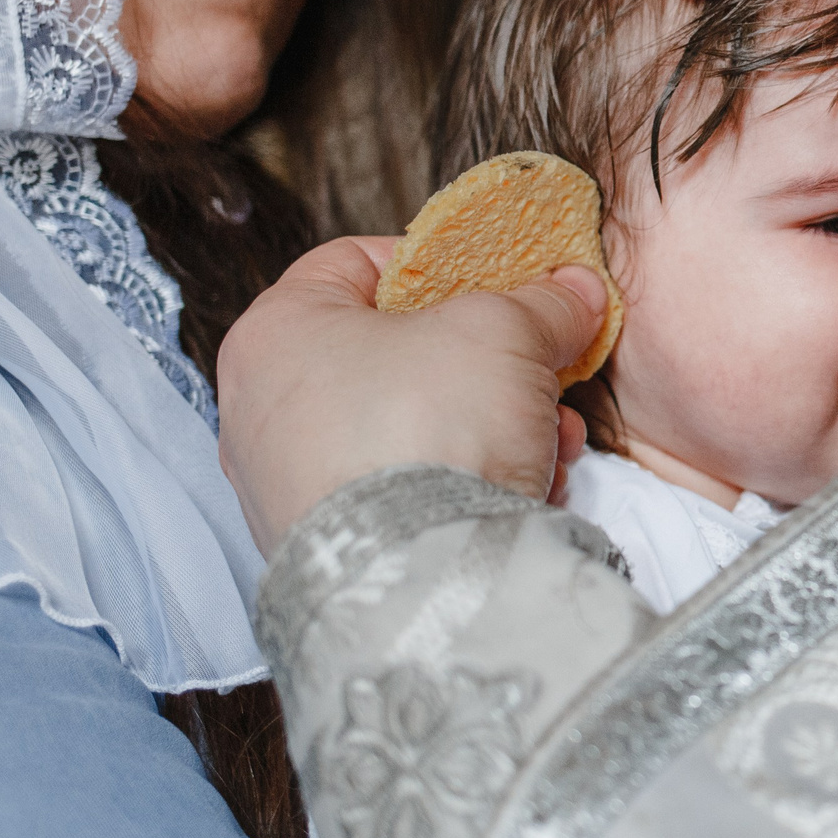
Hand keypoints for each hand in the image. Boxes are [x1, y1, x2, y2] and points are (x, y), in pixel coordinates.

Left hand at [215, 237, 602, 553]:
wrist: (417, 575)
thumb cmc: (426, 431)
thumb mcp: (503, 331)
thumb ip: (540, 303)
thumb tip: (574, 292)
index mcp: (276, 331)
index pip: (354, 262)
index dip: (436, 263)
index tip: (495, 281)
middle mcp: (263, 409)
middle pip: (392, 355)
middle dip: (483, 363)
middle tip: (536, 367)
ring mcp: (288, 487)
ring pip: (407, 429)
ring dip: (490, 426)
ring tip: (547, 439)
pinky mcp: (327, 548)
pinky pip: (405, 495)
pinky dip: (463, 486)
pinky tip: (520, 493)